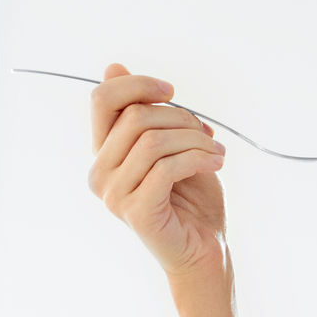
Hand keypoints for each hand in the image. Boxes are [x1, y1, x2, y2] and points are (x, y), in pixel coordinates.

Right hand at [86, 62, 227, 277]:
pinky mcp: (136, 212)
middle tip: (206, 135)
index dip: (138, 84)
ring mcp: (114, 195)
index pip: (102, 100)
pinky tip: (216, 165)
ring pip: (153, 140)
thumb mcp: (171, 144)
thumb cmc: (190, 198)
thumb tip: (113, 67)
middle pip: (134, 116)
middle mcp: (100, 174)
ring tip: (217, 153)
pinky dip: (198, 160)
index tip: (171, 91)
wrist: (205, 249)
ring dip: (195, 140)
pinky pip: (166, 167)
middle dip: (180, 117)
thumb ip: (145, 112)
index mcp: (104, 153)